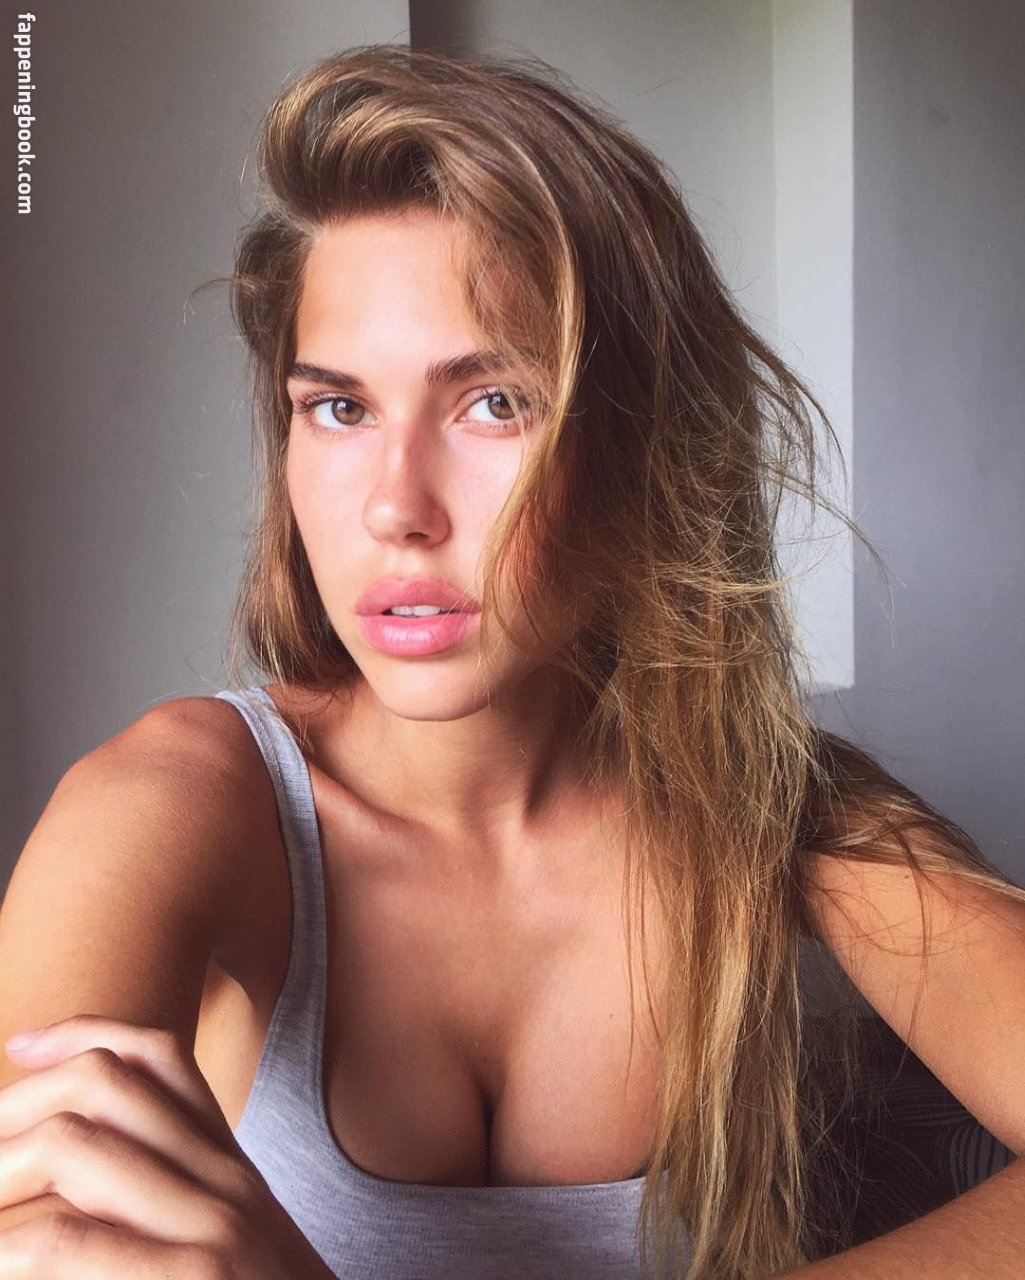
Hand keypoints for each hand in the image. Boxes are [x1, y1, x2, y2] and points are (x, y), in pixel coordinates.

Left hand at [0, 1014, 335, 1276]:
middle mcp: (223, 1178)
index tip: (17, 1047)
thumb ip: (175, 1195)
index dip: (77, 1034)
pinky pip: (70, 1242)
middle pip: (101, 1084)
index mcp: (228, 1163)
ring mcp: (211, 1227)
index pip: (156, 1055)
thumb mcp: (234, 1238)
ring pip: (75, 1145)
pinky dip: (11, 1245)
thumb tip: (77, 1178)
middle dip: (13, 1107)